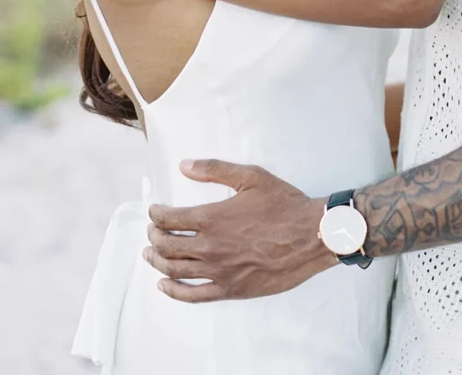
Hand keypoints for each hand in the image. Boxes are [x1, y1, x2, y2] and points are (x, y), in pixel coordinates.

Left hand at [144, 160, 333, 302]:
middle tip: (151, 231)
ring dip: (157, 262)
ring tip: (150, 254)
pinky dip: (173, 292)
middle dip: (154, 237)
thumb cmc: (284, 205)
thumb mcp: (251, 177)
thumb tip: (184, 166)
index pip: (170, 219)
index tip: (154, 211)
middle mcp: (210, 247)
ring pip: (175, 271)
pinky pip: (193, 295)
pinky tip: (164, 286)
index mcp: (212, 218)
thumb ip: (215, 169)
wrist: (311, 236)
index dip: (156, 214)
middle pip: (168, 246)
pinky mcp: (231, 289)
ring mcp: (219, 271)